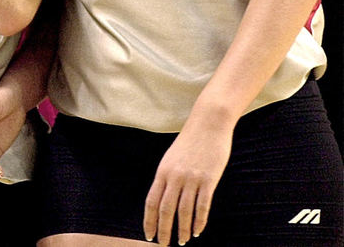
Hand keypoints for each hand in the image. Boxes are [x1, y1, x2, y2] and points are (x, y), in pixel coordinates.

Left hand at [143, 121, 232, 244]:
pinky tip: (198, 231)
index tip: (149, 236)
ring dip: (183, 229)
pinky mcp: (209, 179)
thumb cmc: (191, 141)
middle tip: (164, 245)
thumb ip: (167, 177)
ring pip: (184, 211)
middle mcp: (175, 175)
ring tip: (183, 241)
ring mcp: (192, 178)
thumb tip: (163, 199)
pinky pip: (203, 206)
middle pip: (165, 209)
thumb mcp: (172, 157)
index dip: (149, 221)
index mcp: (163, 171)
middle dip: (164, 230)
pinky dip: (199, 221)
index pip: (151, 201)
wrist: (209, 123)